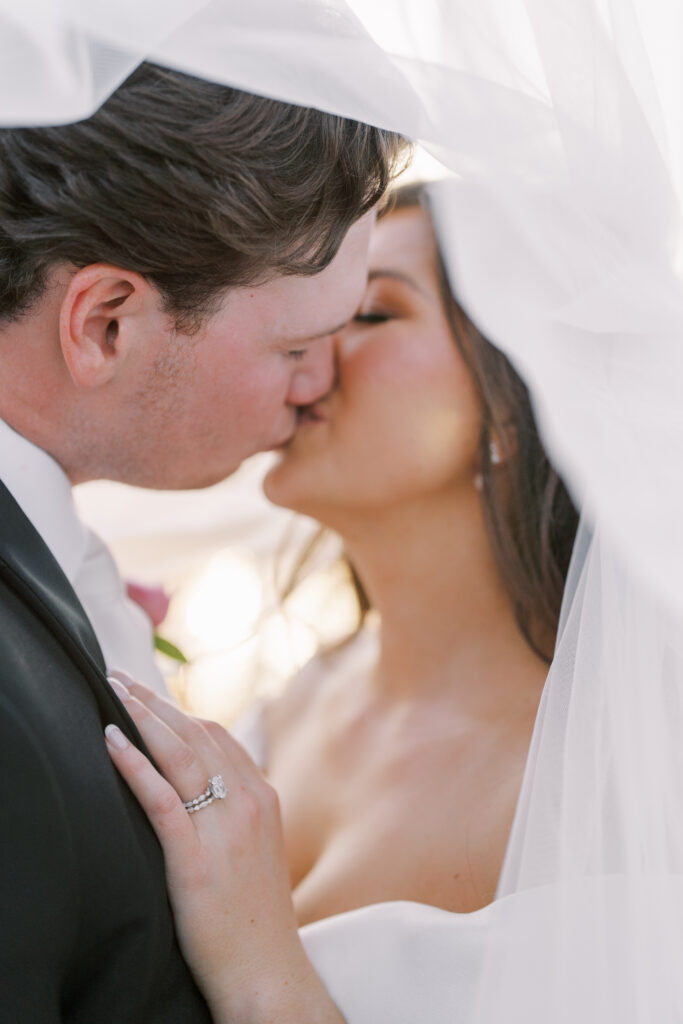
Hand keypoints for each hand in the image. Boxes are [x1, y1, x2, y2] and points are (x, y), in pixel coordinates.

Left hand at [104, 673, 343, 1023]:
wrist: (268, 970)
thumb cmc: (256, 915)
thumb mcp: (259, 848)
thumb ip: (238, 809)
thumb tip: (207, 782)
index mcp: (264, 796)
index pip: (217, 735)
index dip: (179, 709)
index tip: (148, 692)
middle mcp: (249, 803)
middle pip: (196, 734)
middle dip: (154, 702)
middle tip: (119, 679)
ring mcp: (225, 830)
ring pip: (179, 755)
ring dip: (142, 717)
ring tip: (112, 695)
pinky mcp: (198, 860)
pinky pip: (161, 800)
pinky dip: (134, 765)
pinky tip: (111, 743)